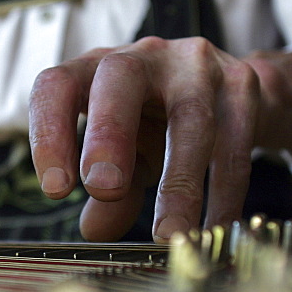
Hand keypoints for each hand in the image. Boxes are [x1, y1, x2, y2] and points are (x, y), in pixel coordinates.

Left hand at [29, 36, 259, 242]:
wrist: (230, 93)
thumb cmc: (158, 122)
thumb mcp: (126, 155)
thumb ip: (111, 192)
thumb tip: (95, 231)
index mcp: (95, 68)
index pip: (57, 85)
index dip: (49, 132)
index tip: (56, 189)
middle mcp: (143, 56)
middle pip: (120, 78)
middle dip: (109, 132)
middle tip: (104, 190)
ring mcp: (197, 65)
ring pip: (190, 118)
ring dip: (179, 182)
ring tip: (170, 234)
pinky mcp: (242, 86)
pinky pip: (234, 146)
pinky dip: (224, 194)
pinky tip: (214, 230)